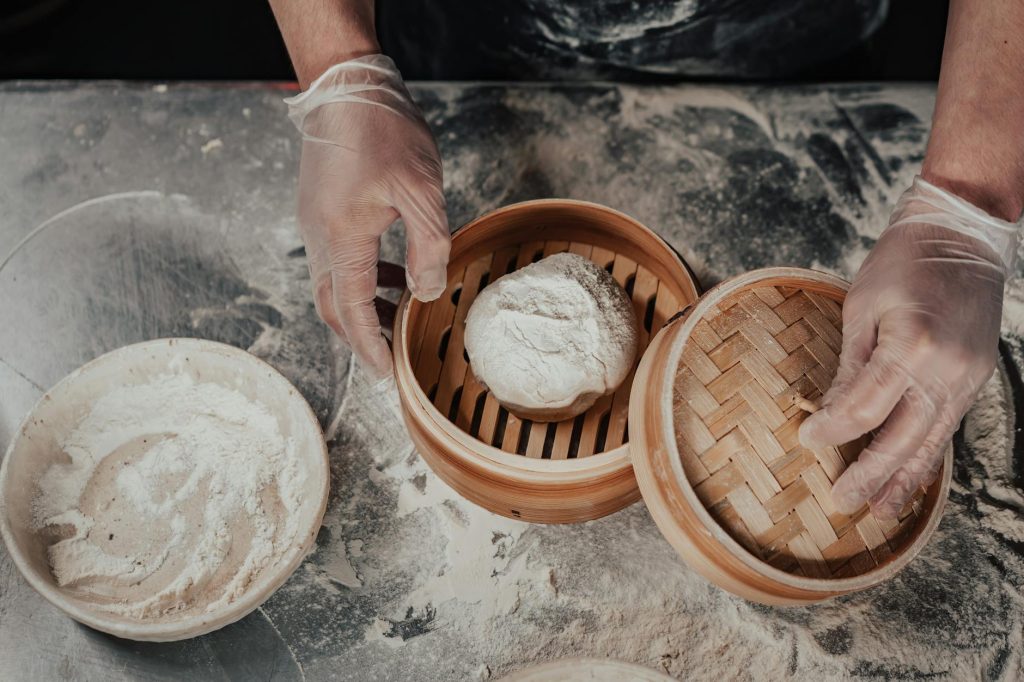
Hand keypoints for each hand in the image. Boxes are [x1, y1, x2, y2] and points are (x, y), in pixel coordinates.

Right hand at [285, 55, 449, 376]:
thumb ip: (428, 248)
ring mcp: (316, 223)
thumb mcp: (421, 191)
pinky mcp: (321, 210)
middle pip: (333, 306)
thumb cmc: (383, 131)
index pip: (353, 310)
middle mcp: (319, 237)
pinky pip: (337, 259)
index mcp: (341, 238)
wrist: (347, 86)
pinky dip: (363, 278)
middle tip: (392, 356)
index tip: (388, 376)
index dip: (371, 348)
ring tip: (401, 316)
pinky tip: (394, 273)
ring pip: (334, 284)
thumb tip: (427, 293)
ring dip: (364, 306)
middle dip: (361, 336)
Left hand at [799, 176, 1016, 517]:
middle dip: (871, 475)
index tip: (807, 442)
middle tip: (842, 503)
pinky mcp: (975, 378)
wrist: (962, 236)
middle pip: (903, 436)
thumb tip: (827, 415)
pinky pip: (947, 426)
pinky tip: (911, 478)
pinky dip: (927, 455)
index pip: (866, 406)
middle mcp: (947, 369)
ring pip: (932, 440)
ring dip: (906, 479)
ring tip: (881, 512)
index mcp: (913, 346)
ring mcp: (967, 377)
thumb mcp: (862, 308)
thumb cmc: (903, 262)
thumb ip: (850, 367)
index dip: (834, 429)